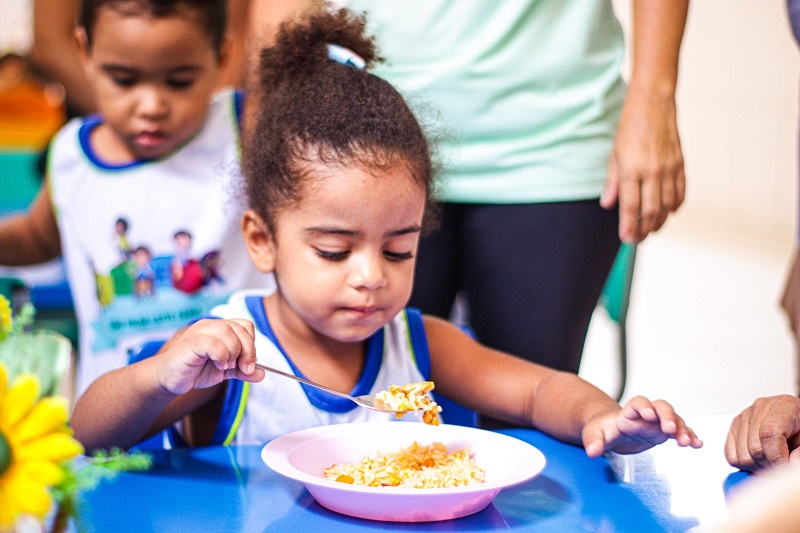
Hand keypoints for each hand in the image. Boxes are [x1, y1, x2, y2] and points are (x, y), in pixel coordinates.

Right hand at [154, 318, 264, 394]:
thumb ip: (243, 371)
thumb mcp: (225, 371)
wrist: (169, 379)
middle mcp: (210, 325)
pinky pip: (213, 343)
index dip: (251, 344)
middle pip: (241, 328)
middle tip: (244, 369)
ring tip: (226, 366)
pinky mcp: (191, 342)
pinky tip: (218, 365)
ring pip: (228, 333)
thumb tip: (263, 374)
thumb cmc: (195, 371)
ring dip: (234, 353)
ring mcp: (200, 331)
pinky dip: (222, 356)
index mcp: (220, 328)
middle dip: (248, 351)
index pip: (246, 326)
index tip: (249, 364)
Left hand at [582, 396, 701, 456]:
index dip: (644, 406)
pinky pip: (679, 431)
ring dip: (682, 429)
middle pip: (661, 407)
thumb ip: (593, 442)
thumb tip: (592, 451)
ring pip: (674, 419)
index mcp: (627, 413)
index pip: (637, 403)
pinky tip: (697, 444)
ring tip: (688, 442)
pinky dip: (689, 436)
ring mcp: (656, 423)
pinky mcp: (663, 432)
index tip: (648, 415)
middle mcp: (645, 415)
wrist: (610, 430)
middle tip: (671, 430)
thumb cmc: (601, 430)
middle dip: (668, 416)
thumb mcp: (593, 435)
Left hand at [600, 88, 684, 242]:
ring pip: (667, 204)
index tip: (627, 238)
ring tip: (652, 230)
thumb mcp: (614, 153)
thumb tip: (608, 204)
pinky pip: (680, 191)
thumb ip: (611, 182)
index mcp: (631, 169)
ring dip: (660, 221)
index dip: (629, 226)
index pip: (630, 206)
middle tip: (638, 238)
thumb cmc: (630, 126)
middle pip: (651, 210)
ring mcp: (668, 168)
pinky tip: (669, 212)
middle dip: (644, 229)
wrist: (653, 102)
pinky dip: (676, 205)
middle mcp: (652, 171)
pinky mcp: (680, 163)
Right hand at [724, 395, 799, 471]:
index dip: (777, 458)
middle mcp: (760, 408)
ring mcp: (744, 416)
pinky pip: (731, 455)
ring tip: (772, 461)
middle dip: (769, 465)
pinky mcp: (734, 426)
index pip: (769, 434)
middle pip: (755, 448)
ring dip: (758, 466)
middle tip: (782, 466)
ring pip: (742, 456)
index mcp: (784, 406)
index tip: (785, 469)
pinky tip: (759, 459)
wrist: (796, 421)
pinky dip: (744, 464)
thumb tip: (792, 463)